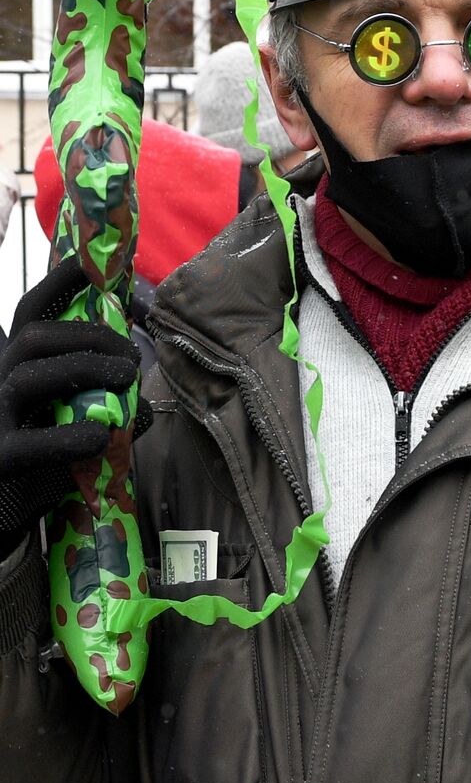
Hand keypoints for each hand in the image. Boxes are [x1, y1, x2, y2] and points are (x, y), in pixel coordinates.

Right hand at [0, 260, 145, 552]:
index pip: (31, 313)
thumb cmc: (42, 461)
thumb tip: (145, 406)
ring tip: (125, 380)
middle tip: (131, 356)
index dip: (59, 284)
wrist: (0, 515)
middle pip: (33, 338)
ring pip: (27, 376)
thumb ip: (104, 406)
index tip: (93, 266)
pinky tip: (101, 436)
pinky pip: (29, 442)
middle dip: (88, 336)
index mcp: (15, 365)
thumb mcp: (73, 423)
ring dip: (84, 370)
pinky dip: (71, 436)